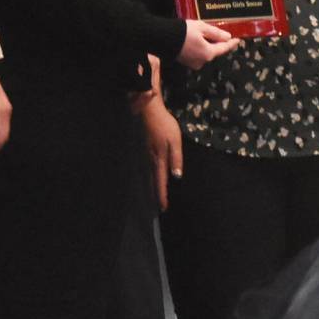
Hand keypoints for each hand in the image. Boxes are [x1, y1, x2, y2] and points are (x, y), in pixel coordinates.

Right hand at [140, 93, 182, 210]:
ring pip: (146, 176)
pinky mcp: (141, 149)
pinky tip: (146, 179)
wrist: (148, 110)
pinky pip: (143, 168)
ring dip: (149, 188)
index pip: (161, 181)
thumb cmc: (164, 124)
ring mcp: (143, 154)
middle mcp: (149, 160)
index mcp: (158, 159)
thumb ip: (176, 159)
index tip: (164, 208)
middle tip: (157, 209)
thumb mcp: (175, 140)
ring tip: (152, 199)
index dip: (162, 195)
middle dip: (155, 195)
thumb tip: (177, 177)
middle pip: (151, 181)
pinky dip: (145, 177)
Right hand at [177, 20, 238, 69]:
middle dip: (217, 43)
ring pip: (205, 53)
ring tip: (206, 34)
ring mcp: (193, 63)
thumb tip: (227, 37)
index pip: (223, 48)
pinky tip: (197, 39)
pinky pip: (197, 54)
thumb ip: (216, 33)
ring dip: (207, 45)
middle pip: (214, 51)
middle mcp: (202, 61)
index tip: (238, 39)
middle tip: (221, 34)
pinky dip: (199, 48)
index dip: (231, 43)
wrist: (162, 37)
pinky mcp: (186, 62)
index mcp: (208, 53)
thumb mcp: (201, 28)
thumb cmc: (183, 31)